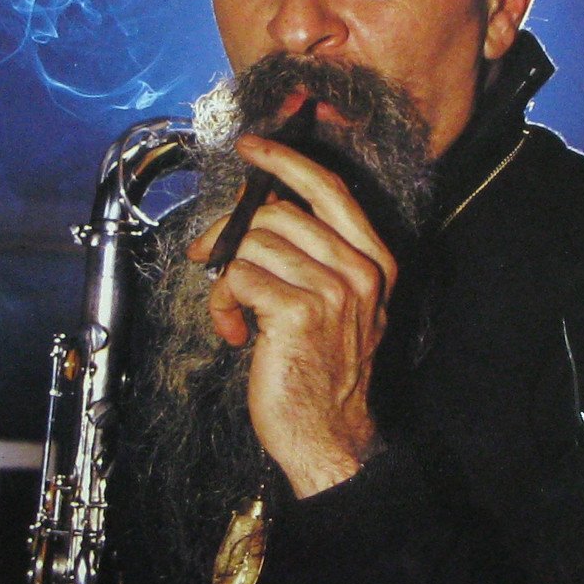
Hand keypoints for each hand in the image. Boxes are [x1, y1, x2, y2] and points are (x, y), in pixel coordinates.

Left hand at [186, 133, 395, 498]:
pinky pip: (238, 277)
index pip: (330, 188)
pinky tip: (233, 332)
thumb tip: (265, 209)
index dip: (286, 161)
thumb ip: (315, 256)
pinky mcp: (298, 313)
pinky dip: (221, 303)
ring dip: (225, 277)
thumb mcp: (337, 306)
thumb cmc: (324, 373)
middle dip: (230, 230)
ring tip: (231, 313)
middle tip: (209, 256)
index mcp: (374, 261)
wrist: (331, 436)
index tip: (252, 147)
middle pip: (277, 213)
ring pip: (252, 244)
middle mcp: (360, 270)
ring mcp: (333, 291)